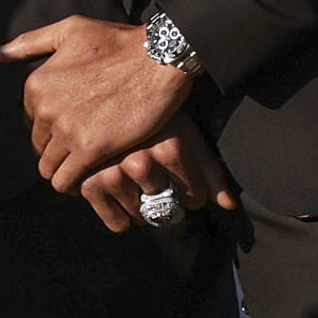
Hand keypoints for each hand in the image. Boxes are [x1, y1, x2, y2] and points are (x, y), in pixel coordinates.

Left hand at [1, 15, 190, 191]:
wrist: (160, 56)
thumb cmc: (119, 42)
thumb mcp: (68, 31)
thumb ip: (29, 44)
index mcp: (36, 84)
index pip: (30, 122)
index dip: (49, 129)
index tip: (70, 130)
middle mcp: (45, 108)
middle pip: (39, 146)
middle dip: (56, 151)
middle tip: (80, 151)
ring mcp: (67, 130)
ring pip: (49, 168)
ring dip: (64, 171)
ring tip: (85, 168)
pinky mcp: (92, 149)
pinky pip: (67, 180)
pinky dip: (74, 184)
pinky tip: (89, 179)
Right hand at [75, 116, 238, 236]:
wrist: (115, 95)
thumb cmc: (158, 119)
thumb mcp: (188, 138)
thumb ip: (211, 172)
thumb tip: (229, 206)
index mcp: (170, 149)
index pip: (194, 196)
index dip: (194, 196)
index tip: (187, 189)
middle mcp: (140, 162)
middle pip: (165, 207)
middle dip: (167, 203)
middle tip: (160, 191)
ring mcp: (111, 172)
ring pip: (140, 215)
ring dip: (143, 211)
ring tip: (140, 193)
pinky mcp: (88, 181)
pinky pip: (115, 222)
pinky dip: (120, 220)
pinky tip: (122, 204)